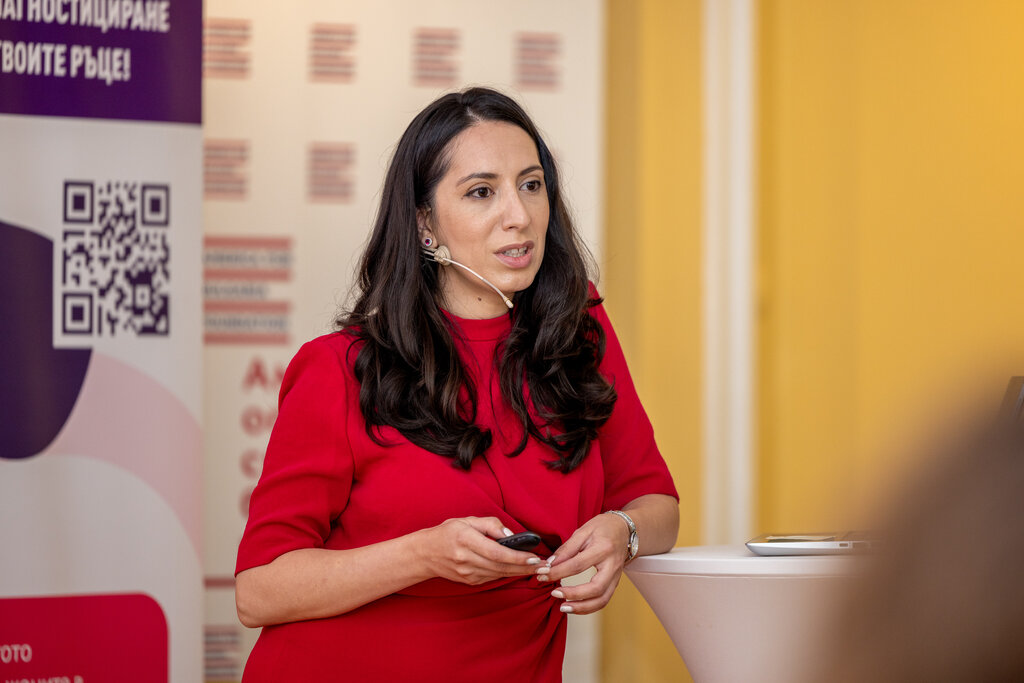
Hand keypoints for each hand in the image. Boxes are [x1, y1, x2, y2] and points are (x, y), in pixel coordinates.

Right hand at [421, 516, 542, 584]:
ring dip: (519, 572)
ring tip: (537, 568)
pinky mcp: (469, 581)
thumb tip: (510, 535)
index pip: (497, 552)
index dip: (518, 557)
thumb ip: (490, 525)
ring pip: (499, 574)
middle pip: (501, 567)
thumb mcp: (466, 520)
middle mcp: (466, 559)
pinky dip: (507, 574)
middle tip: (544, 566)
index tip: (535, 558)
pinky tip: (519, 570)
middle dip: (525, 567)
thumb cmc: (447, 533)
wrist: (425, 554)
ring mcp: (467, 573)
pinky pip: (493, 577)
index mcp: (466, 540)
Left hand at [537, 513, 628, 614]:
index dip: (558, 572)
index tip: (543, 574)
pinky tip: (574, 606)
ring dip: (582, 608)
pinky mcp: (615, 583)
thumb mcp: (583, 531)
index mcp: (603, 548)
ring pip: (602, 600)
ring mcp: (616, 576)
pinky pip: (603, 600)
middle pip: (595, 588)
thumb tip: (550, 564)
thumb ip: (566, 549)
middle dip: (573, 595)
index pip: (578, 565)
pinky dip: (589, 607)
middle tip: (555, 594)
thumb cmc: (603, 527)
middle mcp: (613, 565)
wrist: (625, 529)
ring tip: (563, 607)